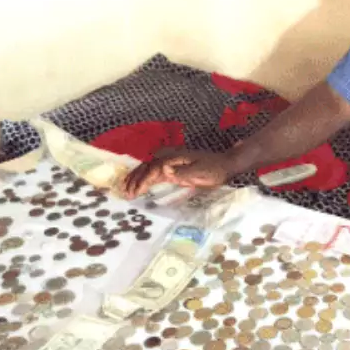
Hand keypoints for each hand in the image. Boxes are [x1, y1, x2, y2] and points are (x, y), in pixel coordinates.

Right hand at [120, 149, 234, 198]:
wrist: (225, 164)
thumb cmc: (214, 170)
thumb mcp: (201, 172)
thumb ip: (183, 172)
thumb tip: (164, 170)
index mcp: (174, 158)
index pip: (153, 169)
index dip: (142, 181)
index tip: (135, 193)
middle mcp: (169, 156)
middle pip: (146, 166)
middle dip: (134, 179)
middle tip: (125, 193)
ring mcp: (170, 160)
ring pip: (147, 167)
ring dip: (136, 177)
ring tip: (125, 189)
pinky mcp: (172, 165)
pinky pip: (153, 169)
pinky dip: (144, 176)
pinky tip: (138, 183)